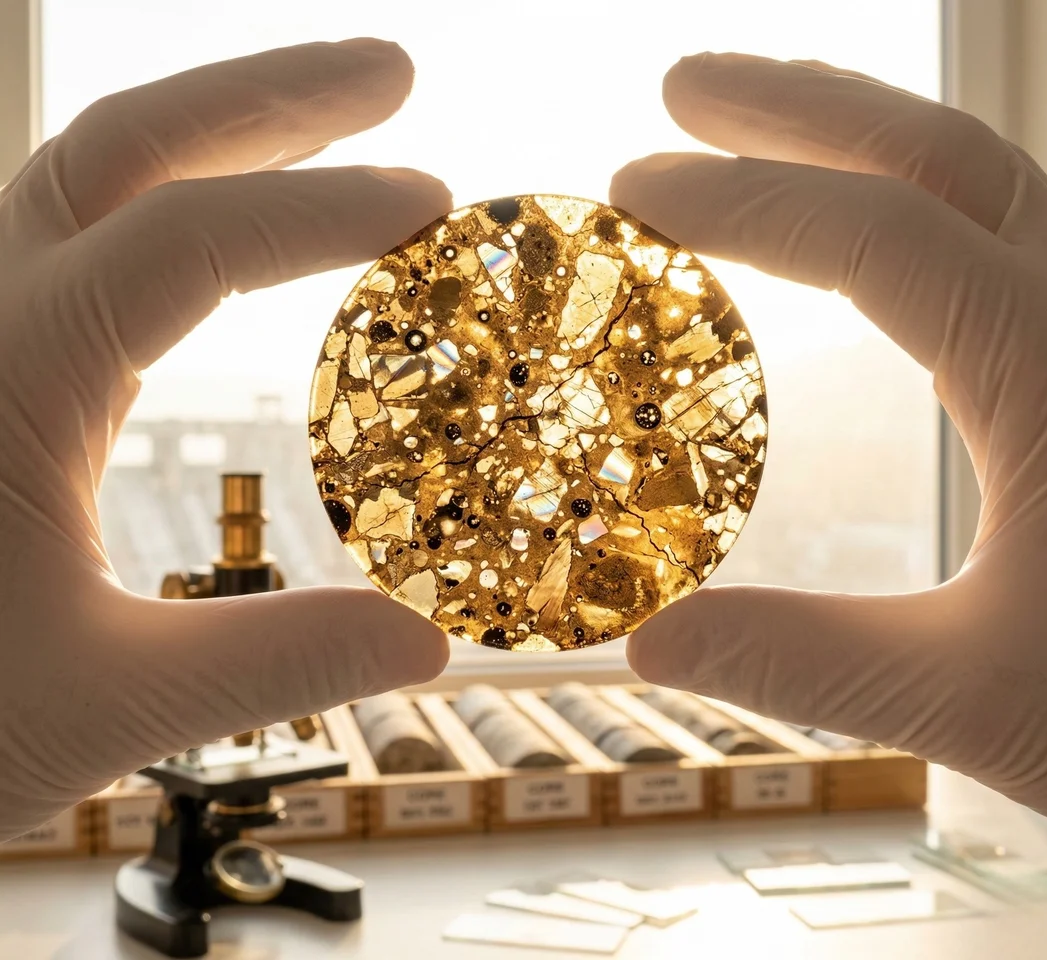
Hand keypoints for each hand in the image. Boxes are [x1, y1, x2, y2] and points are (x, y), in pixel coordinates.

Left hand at [0, 39, 450, 839]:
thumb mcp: (103, 705)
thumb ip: (276, 661)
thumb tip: (431, 643)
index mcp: (5, 380)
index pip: (183, 241)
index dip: (318, 208)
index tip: (432, 207)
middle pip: (121, 144)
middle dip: (269, 97)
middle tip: (396, 76)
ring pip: (97, 178)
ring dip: (225, 133)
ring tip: (341, 117)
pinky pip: (90, 245)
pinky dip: (186, 210)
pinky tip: (244, 230)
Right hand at [611, 53, 1046, 825]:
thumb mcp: (982, 703)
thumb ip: (806, 664)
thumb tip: (646, 642)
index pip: (884, 242)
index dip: (748, 203)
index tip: (637, 189)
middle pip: (945, 156)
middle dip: (801, 109)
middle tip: (682, 87)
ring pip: (985, 182)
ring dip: (859, 135)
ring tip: (751, 121)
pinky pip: (1005, 238)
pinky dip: (908, 201)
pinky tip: (856, 228)